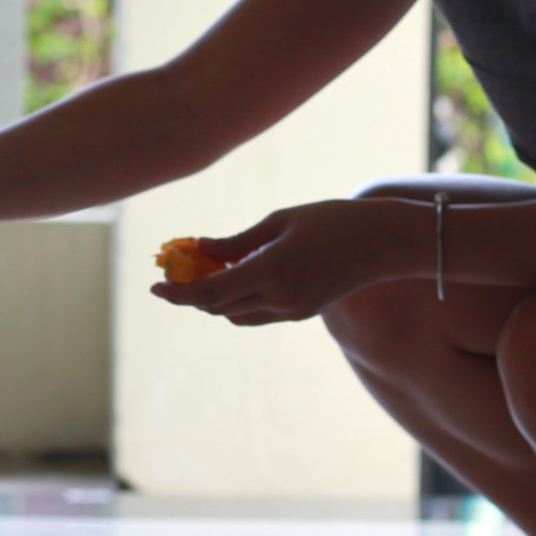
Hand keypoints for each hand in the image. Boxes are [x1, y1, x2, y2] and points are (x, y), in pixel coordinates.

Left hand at [150, 198, 416, 324]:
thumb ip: (237, 241)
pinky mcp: (301, 313)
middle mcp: (278, 298)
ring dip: (215, 299)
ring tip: (205, 272)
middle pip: (218, 308)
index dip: (178, 292)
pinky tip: (235, 277)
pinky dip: (238, 300)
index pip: (209, 293)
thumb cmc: (331, 220)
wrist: (381, 243)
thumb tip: (199, 247)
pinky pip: (257, 314)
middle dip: (191, 294)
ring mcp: (291, 310)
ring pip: (236, 315)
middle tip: (175, 274)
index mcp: (269, 272)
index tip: (154, 286)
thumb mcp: (279, 221)